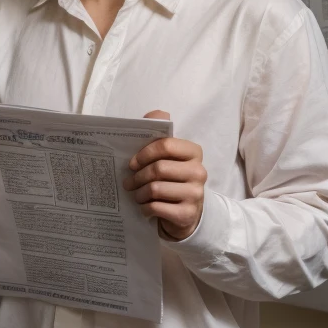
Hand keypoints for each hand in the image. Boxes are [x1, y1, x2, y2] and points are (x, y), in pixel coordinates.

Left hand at [123, 110, 205, 241]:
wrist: (187, 212)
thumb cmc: (172, 179)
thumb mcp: (168, 157)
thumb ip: (160, 134)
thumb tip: (155, 114)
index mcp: (193, 152)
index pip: (166, 145)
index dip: (144, 153)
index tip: (131, 163)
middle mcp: (199, 171)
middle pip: (158, 168)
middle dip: (138, 176)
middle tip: (128, 182)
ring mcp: (196, 193)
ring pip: (156, 189)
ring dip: (140, 193)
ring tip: (136, 195)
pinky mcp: (188, 213)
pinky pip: (157, 207)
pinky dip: (145, 208)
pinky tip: (144, 207)